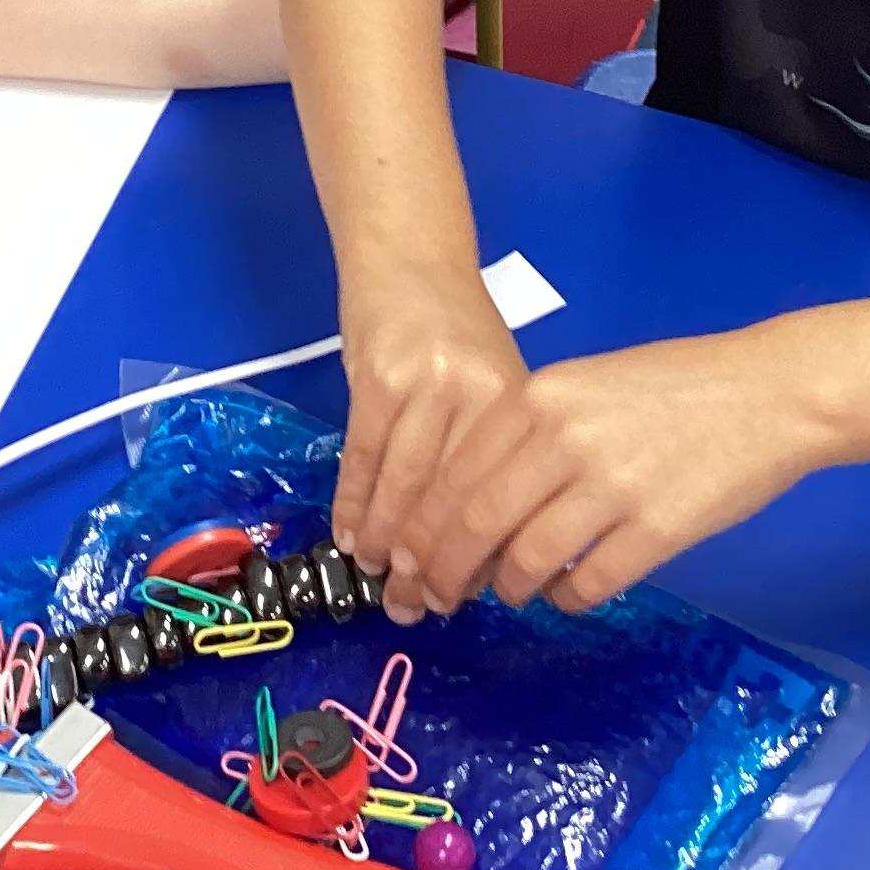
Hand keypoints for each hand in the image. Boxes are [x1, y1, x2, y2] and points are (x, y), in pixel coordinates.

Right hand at [332, 262, 525, 621]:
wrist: (412, 262)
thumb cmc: (458, 334)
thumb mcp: (495, 389)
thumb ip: (490, 460)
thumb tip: (483, 552)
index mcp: (518, 406)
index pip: (499, 500)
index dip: (479, 557)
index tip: (463, 600)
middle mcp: (479, 397)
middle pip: (453, 500)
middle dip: (430, 563)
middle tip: (414, 607)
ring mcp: (427, 386)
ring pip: (405, 484)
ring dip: (388, 542)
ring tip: (380, 580)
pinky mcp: (378, 377)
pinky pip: (363, 457)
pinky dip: (355, 503)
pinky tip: (351, 536)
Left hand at [391, 329, 825, 616]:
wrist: (771, 392)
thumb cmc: (677, 388)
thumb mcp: (585, 386)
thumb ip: (529, 435)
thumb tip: (472, 505)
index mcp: (540, 397)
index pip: (453, 474)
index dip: (423, 528)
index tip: (408, 561)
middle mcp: (565, 438)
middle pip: (475, 521)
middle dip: (444, 571)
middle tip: (434, 600)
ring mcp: (612, 485)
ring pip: (527, 560)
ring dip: (509, 587)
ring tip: (512, 592)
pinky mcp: (658, 529)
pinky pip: (591, 584)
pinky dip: (569, 600)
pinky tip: (570, 595)